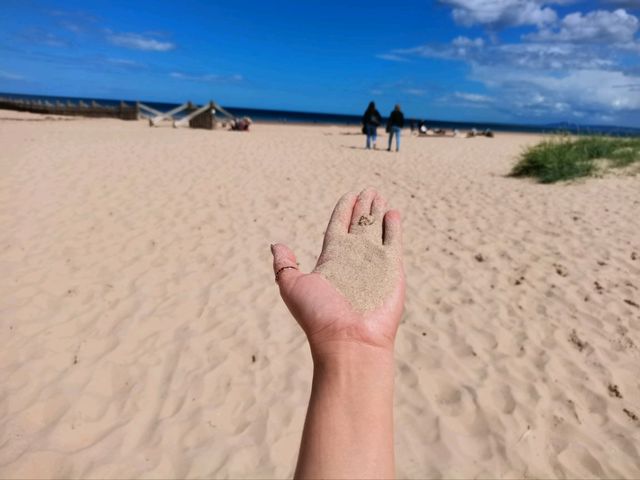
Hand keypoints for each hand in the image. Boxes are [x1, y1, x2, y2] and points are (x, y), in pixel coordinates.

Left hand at [271, 188, 403, 359]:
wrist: (348, 340)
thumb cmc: (318, 315)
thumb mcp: (292, 285)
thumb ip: (285, 264)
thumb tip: (276, 244)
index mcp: (331, 258)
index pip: (338, 226)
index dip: (343, 210)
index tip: (348, 195)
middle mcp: (353, 258)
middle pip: (359, 224)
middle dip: (363, 207)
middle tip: (368, 190)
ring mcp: (374, 262)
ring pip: (377, 229)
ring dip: (378, 211)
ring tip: (380, 194)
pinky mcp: (392, 268)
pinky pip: (393, 241)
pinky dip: (393, 227)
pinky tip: (393, 213)